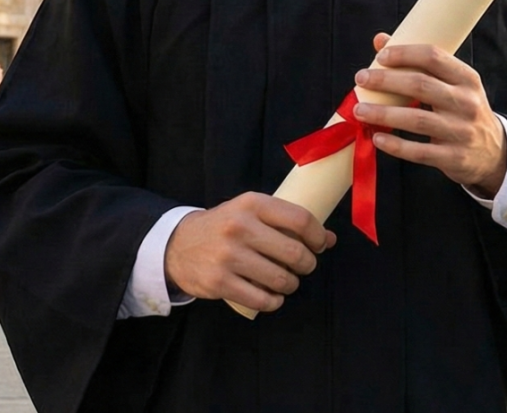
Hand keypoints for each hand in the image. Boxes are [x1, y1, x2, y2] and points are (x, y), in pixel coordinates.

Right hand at [164, 192, 334, 314]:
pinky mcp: (220, 282)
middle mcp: (239, 227)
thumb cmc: (224, 227)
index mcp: (251, 203)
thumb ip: (286, 221)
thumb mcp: (250, 212)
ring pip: (280, 278)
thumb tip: (329, 239)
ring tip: (286, 281)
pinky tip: (272, 297)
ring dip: (291, 284)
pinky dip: (274, 301)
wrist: (177, 245)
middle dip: (307, 264)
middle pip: (294, 252)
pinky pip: (262, 300)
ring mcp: (228, 256)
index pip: (299, 218)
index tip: (319, 244)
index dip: (317, 235)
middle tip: (304, 266)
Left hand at [354, 33, 506, 197]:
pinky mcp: (453, 158)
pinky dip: (395, 146)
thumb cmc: (463, 111)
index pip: (434, 57)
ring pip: (416, 119)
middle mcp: (466, 103)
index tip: (380, 56)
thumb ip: (419, 63)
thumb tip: (380, 40)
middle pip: (420, 85)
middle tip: (361, 79)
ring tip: (359, 111)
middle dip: (386, 80)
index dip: (404, 54)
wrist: (494, 153)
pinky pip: (419, 152)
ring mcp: (461, 132)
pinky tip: (377, 139)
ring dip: (383, 114)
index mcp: (467, 79)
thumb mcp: (453, 85)